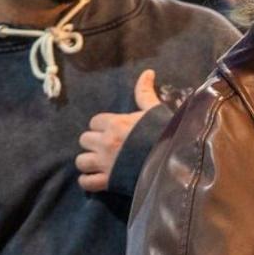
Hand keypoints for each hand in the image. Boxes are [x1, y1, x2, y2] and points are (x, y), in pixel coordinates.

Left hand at [76, 70, 160, 191]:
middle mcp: (105, 142)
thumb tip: (147, 72)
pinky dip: (88, 181)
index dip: (102, 126)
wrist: (172, 161)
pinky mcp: (107, 181)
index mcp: (114, 123)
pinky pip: (86, 182)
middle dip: (93, 143)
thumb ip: (145, 92)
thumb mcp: (154, 110)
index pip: (95, 122)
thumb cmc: (163, 133)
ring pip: (81, 161)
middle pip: (84, 139)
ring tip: (98, 163)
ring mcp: (104, 163)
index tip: (112, 130)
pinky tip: (95, 178)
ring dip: (88, 161)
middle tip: (106, 146)